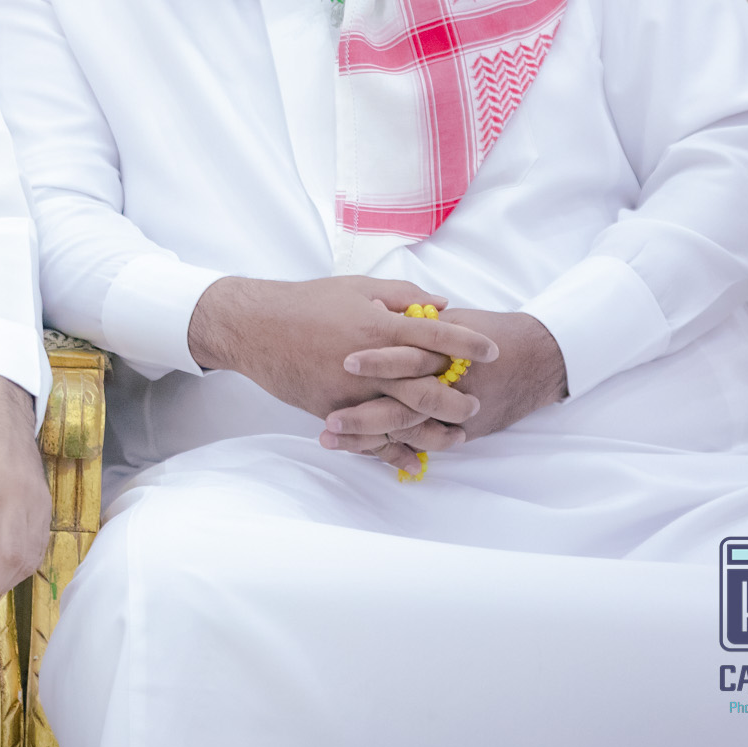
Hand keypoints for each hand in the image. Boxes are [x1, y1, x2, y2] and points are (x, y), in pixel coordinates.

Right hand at [189, 276, 498, 473]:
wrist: (255, 327)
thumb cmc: (307, 301)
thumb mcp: (357, 286)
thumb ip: (403, 295)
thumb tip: (442, 306)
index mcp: (378, 325)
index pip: (436, 336)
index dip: (468, 344)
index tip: (492, 351)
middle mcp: (370, 361)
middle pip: (427, 387)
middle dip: (458, 399)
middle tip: (476, 404)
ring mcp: (351, 390)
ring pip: (403, 419)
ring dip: (434, 431)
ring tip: (456, 436)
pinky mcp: (333, 410)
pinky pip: (370, 437)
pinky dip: (394, 452)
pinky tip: (414, 460)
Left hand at [342, 304, 567, 447]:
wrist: (540, 360)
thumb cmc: (492, 332)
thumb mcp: (454, 318)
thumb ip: (417, 318)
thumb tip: (378, 310)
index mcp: (448, 353)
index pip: (410, 358)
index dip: (378, 362)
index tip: (344, 363)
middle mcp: (452, 388)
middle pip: (404, 406)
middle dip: (364, 414)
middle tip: (328, 419)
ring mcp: (456, 416)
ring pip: (407, 432)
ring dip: (367, 437)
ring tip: (328, 437)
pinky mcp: (462, 433)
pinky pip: (421, 444)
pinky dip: (391, 449)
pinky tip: (360, 450)